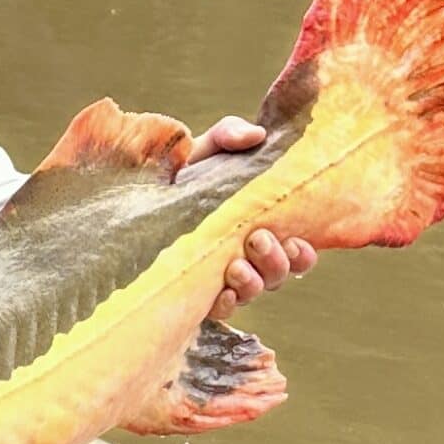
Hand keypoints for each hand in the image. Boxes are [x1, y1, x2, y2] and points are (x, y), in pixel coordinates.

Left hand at [191, 118, 316, 321]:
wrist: (140, 195)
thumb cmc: (185, 173)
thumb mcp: (207, 149)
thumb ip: (229, 135)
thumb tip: (255, 135)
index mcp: (262, 226)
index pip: (298, 250)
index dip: (304, 252)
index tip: (295, 239)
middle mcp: (249, 257)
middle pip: (280, 274)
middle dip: (276, 262)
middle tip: (256, 239)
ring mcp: (225, 278)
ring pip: (255, 291)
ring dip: (252, 282)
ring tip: (235, 266)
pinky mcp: (198, 294)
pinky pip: (221, 309)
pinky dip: (226, 302)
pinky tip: (221, 292)